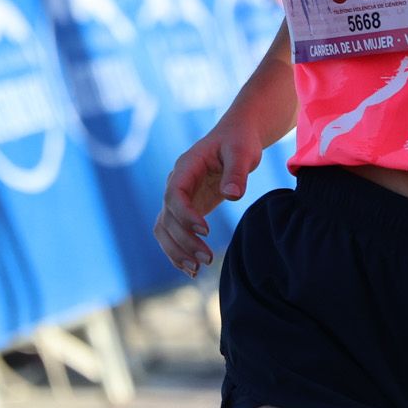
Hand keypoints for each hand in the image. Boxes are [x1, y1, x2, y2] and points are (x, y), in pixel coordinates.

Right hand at [152, 125, 263, 276]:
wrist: (237, 137)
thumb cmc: (240, 141)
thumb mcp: (243, 152)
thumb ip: (237, 172)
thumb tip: (232, 195)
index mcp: (186, 167)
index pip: (175, 194)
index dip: (186, 214)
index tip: (206, 231)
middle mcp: (176, 183)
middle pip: (168, 216)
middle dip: (184, 240)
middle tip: (207, 258)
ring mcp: (178, 197)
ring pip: (165, 228)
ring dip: (177, 250)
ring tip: (198, 269)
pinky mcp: (186, 208)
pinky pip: (173, 232)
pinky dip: (178, 251)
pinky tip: (191, 269)